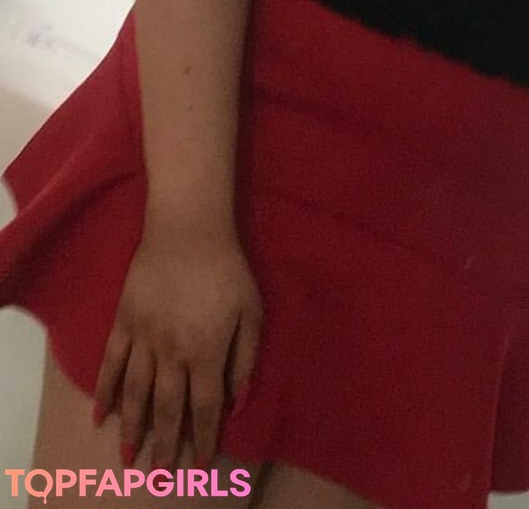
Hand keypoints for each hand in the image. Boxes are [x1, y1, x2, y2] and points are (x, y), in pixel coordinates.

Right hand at [92, 224, 261, 469]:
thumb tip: (238, 400)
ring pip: (136, 393)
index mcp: (207, 350)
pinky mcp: (124, 322)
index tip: (202, 464)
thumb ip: (247, 357)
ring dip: (132, 428)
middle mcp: (172, 352)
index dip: (205, 437)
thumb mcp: (251, 310)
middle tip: (160, 476)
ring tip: (129, 457)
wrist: (188, 229)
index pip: (206, 406)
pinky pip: (111, 364)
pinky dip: (104, 392)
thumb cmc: (227, 269)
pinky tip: (100, 415)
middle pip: (168, 408)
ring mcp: (144, 338)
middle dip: (165, 444)